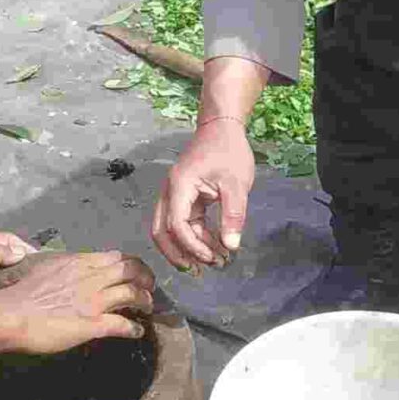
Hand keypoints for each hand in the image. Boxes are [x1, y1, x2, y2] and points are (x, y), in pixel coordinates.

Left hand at [0, 231, 35, 292]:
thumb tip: (20, 252)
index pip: (9, 239)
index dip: (26, 247)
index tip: (42, 259)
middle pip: (6, 252)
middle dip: (22, 259)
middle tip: (40, 274)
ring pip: (0, 267)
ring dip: (14, 273)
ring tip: (30, 285)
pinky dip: (3, 284)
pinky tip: (11, 294)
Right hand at [1, 250, 158, 352]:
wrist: (11, 314)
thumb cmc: (22, 293)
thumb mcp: (46, 268)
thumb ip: (65, 268)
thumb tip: (71, 269)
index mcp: (78, 262)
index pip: (115, 257)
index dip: (132, 264)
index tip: (136, 271)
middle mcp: (90, 278)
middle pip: (131, 270)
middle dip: (146, 278)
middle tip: (150, 287)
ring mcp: (93, 301)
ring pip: (132, 293)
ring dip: (145, 300)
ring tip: (147, 308)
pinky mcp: (93, 324)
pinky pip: (122, 324)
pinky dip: (134, 328)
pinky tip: (137, 332)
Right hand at [153, 116, 255, 271]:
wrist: (223, 127)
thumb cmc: (229, 151)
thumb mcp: (236, 184)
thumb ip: (233, 215)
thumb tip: (231, 246)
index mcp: (180, 186)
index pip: (176, 224)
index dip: (191, 245)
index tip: (211, 257)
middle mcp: (171, 192)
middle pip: (162, 231)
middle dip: (178, 254)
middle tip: (200, 271)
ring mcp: (176, 195)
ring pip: (171, 229)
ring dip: (188, 248)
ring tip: (214, 262)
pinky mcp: (185, 197)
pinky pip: (183, 223)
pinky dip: (196, 237)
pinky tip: (214, 247)